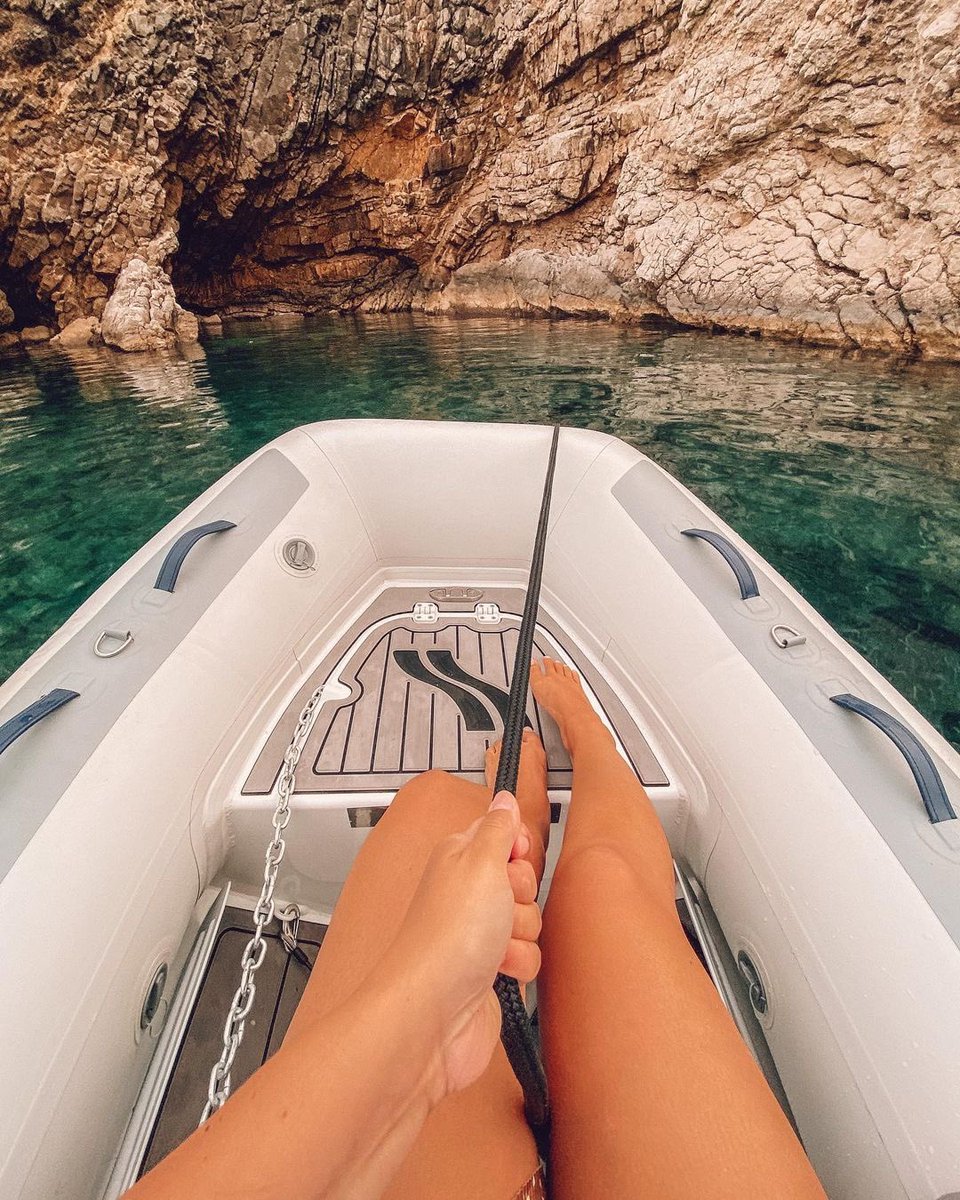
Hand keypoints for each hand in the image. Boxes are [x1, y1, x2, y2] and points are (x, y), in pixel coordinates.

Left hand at [380, 791, 541, 1100]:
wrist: (434, 1012)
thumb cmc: (449, 936)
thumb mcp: (481, 861)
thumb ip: (499, 827)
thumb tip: (505, 796)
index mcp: (460, 858)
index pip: (503, 835)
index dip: (517, 849)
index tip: (513, 859)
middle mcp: (468, 893)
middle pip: (523, 879)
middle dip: (524, 895)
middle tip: (501, 905)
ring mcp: (479, 933)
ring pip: (530, 919)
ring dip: (522, 933)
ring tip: (495, 945)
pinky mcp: (491, 970)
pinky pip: (528, 956)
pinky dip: (520, 965)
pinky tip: (499, 971)